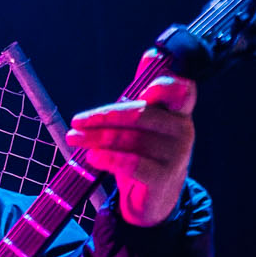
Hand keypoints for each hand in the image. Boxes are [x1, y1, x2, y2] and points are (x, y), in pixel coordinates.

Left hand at [67, 65, 196, 225]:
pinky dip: (108, 158)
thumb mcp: (146, 124)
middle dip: (104, 117)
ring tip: (73, 139)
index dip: (165, 85)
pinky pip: (131, 163)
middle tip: (77, 121)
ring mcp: (174, 156)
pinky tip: (91, 156)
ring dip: (96, 138)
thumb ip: (145, 93)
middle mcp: (182, 131)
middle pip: (140, 115)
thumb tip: (151, 55)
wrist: (155, 201)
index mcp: (179, 113)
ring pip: (130, 140)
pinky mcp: (162, 178)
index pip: (182, 90)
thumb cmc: (147, 155)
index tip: (143, 89)